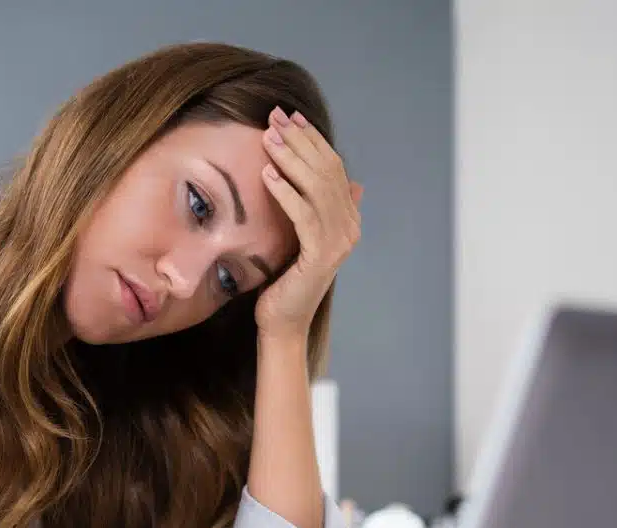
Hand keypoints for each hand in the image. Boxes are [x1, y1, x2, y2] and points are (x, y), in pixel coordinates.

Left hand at [255, 106, 362, 340]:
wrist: (283, 322)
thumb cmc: (284, 279)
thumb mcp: (299, 235)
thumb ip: (313, 206)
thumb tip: (345, 180)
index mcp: (346, 217)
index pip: (332, 166)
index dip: (312, 139)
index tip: (288, 116)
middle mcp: (349, 225)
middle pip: (326, 170)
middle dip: (300, 140)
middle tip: (275, 117)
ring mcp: (339, 240)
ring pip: (317, 187)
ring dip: (291, 158)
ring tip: (267, 139)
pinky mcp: (321, 254)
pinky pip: (304, 214)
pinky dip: (286, 191)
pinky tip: (267, 175)